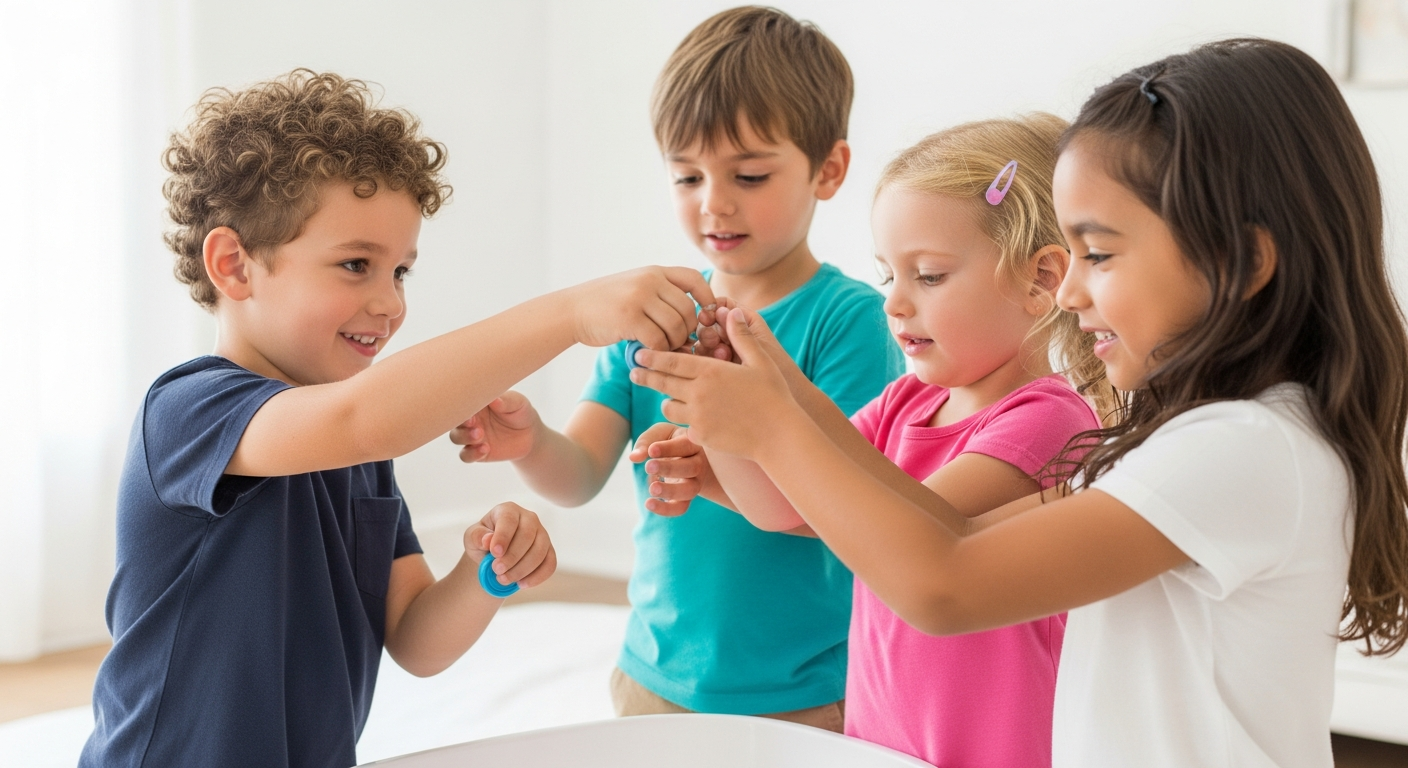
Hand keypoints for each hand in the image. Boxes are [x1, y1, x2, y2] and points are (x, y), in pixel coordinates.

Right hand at [449, 391, 539, 462]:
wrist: (529, 434)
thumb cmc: (520, 412)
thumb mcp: (517, 403)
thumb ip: (506, 401)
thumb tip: (494, 399)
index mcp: (476, 404)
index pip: (462, 403)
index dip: (462, 406)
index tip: (470, 408)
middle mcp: (470, 419)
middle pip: (453, 421)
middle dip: (460, 422)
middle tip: (473, 422)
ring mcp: (471, 436)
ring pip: (456, 437)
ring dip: (464, 437)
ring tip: (480, 435)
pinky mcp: (477, 452)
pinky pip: (466, 455)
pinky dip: (472, 453)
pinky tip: (485, 449)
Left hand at [463, 502, 556, 587]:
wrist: (494, 556)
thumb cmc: (483, 542)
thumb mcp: (472, 538)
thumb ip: (476, 537)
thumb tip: (488, 540)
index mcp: (508, 510)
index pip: (509, 519)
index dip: (503, 536)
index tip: (495, 553)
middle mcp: (529, 518)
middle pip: (527, 536)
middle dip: (512, 557)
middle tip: (497, 570)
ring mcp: (542, 534)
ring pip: (540, 551)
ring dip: (522, 569)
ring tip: (504, 579)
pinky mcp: (549, 551)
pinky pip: (550, 564)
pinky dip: (536, 577)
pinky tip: (521, 584)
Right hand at [565, 266, 716, 351]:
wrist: (572, 310)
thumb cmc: (608, 305)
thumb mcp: (636, 287)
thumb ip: (662, 294)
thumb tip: (698, 317)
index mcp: (654, 271)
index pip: (694, 279)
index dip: (707, 299)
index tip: (705, 317)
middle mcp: (649, 280)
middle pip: (688, 309)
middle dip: (688, 330)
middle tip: (679, 342)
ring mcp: (639, 297)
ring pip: (676, 326)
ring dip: (674, 343)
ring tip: (663, 347)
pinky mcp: (629, 317)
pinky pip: (658, 339)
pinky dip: (658, 350)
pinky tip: (649, 351)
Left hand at [628, 422, 712, 515]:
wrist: (682, 457)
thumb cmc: (669, 441)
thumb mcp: (658, 434)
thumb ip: (646, 442)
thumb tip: (634, 457)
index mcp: (694, 444)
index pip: (686, 445)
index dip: (669, 448)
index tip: (651, 450)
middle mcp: (699, 463)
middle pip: (692, 468)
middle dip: (670, 468)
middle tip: (649, 467)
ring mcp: (695, 482)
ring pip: (690, 490)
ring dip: (670, 491)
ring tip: (652, 488)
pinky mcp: (686, 497)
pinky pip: (682, 507)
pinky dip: (666, 509)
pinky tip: (649, 504)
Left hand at [629, 308, 803, 459]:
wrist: (779, 435)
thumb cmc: (774, 395)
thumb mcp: (760, 361)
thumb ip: (742, 337)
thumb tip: (732, 311)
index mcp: (711, 371)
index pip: (672, 361)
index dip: (652, 357)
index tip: (639, 353)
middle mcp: (699, 393)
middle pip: (663, 383)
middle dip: (645, 376)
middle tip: (633, 372)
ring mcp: (698, 417)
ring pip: (669, 406)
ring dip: (667, 399)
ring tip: (668, 396)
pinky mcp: (701, 436)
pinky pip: (684, 426)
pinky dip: (685, 420)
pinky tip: (691, 418)